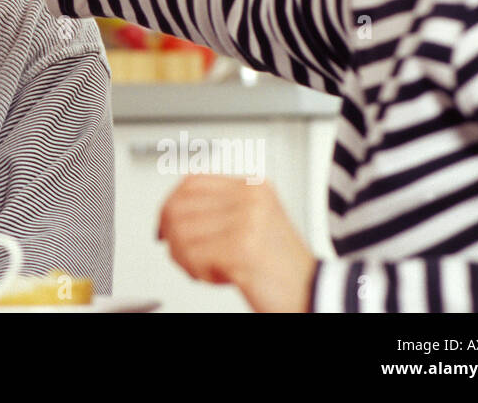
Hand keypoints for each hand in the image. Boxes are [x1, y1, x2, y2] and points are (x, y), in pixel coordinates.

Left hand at [157, 174, 315, 311]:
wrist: (312, 294)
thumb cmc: (279, 266)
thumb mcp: (251, 223)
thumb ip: (216, 210)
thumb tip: (168, 213)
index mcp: (252, 186)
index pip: (191, 182)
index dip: (170, 207)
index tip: (164, 229)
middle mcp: (250, 196)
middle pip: (178, 207)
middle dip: (175, 239)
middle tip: (192, 259)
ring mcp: (246, 219)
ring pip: (180, 234)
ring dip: (188, 260)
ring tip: (211, 269)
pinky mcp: (241, 247)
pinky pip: (192, 256)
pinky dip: (199, 272)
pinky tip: (221, 277)